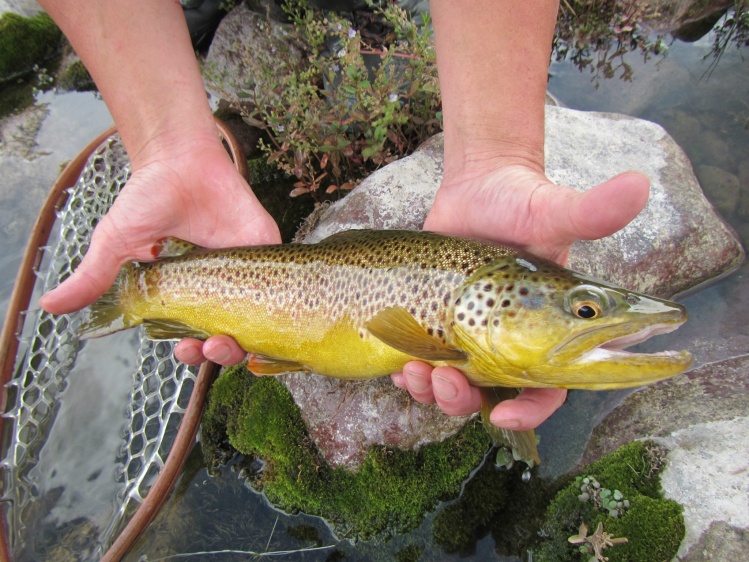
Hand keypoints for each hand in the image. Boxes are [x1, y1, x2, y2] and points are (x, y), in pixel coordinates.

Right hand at [39, 132, 279, 365]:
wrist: (180, 158)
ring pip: (257, 321)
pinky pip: (284, 286)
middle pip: (228, 338)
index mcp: (186, 296)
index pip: (193, 337)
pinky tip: (272, 320)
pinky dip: (283, 307)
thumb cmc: (149, 198)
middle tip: (212, 346)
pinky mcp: (268, 250)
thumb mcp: (117, 243)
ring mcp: (246, 272)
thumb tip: (50, 307)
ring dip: (248, 340)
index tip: (185, 349)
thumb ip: (93, 277)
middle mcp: (218, 289)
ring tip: (232, 340)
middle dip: (220, 353)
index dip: (191, 353)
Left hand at [392, 163, 649, 429]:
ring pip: (453, 387)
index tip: (504, 416)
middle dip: (463, 400)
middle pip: (490, 397)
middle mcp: (510, 341)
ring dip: (431, 392)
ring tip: (413, 372)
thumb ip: (591, 212)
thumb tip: (638, 185)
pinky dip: (409, 375)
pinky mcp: (439, 325)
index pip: (549, 389)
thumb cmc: (522, 201)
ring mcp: (472, 335)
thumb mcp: (552, 211)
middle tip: (445, 381)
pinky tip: (399, 365)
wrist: (478, 187)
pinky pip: (424, 366)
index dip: (530, 411)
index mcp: (547, 331)